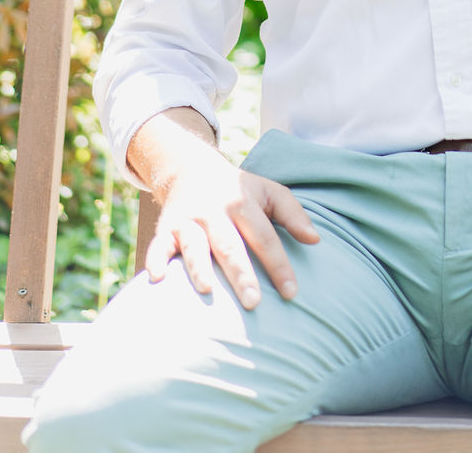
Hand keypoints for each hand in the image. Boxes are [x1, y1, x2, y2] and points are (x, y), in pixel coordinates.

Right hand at [144, 142, 318, 309]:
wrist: (192, 168)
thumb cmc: (239, 190)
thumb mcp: (269, 191)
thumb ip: (293, 214)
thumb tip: (316, 240)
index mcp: (242, 202)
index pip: (264, 237)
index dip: (279, 265)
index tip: (292, 293)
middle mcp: (214, 211)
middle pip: (229, 245)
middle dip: (241, 274)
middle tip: (253, 303)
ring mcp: (188, 220)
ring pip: (193, 245)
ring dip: (199, 267)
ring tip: (208, 291)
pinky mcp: (165, 229)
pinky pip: (158, 246)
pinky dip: (155, 261)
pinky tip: (157, 280)